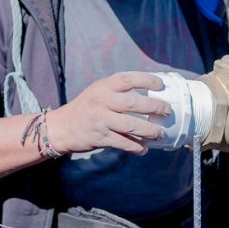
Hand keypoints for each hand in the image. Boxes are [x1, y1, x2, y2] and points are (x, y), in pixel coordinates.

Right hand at [47, 72, 171, 155]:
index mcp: (104, 87)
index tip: (161, 85)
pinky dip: (136, 147)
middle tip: (167, 111)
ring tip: (160, 134)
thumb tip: (149, 93)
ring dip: (149, 131)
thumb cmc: (86, 107)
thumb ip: (118, 90)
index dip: (147, 80)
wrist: (62, 127)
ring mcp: (100, 120)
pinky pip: (123, 143)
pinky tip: (144, 148)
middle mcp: (102, 101)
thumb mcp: (98, 91)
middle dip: (154, 107)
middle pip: (133, 103)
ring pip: (131, 126)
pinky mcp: (100, 137)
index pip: (128, 79)